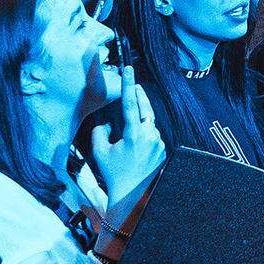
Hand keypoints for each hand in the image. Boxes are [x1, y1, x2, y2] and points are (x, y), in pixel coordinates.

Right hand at [88, 81, 166, 203]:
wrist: (131, 193)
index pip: (130, 103)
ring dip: (140, 121)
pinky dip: (144, 134)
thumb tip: (108, 123)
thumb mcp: (100, 151)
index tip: (129, 70)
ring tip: (127, 136)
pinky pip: (152, 135)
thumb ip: (101, 131)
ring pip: (148, 123)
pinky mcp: (162, 149)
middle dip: (139, 94)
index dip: (129, 84)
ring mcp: (159, 143)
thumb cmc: (114, 173)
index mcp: (134, 135)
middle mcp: (150, 136)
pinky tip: (135, 148)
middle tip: (135, 84)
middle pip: (145, 107)